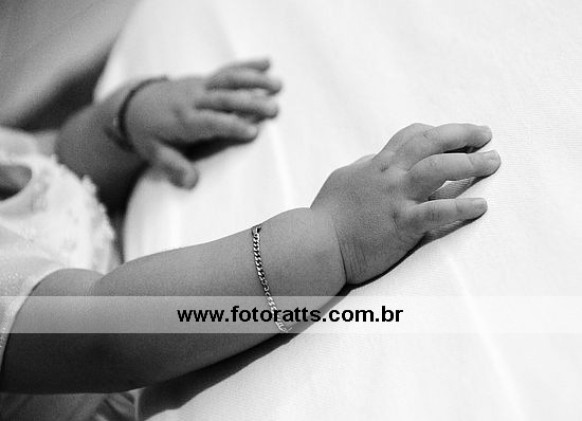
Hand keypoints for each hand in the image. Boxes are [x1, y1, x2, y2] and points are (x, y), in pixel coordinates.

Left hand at [125, 59, 281, 187]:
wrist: (135, 105)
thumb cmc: (149, 135)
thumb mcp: (155, 154)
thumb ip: (173, 167)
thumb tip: (190, 183)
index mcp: (183, 121)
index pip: (209, 122)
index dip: (230, 126)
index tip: (253, 132)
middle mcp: (193, 100)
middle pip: (224, 99)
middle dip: (250, 102)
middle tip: (274, 109)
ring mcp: (200, 87)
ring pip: (228, 80)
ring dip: (254, 80)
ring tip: (278, 85)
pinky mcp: (206, 80)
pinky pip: (228, 71)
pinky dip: (247, 65)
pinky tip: (269, 63)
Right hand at [311, 123, 500, 284]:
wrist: (316, 243)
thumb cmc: (326, 216)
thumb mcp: (342, 180)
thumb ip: (362, 168)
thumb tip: (373, 159)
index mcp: (377, 165)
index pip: (412, 136)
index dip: (438, 131)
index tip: (456, 136)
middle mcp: (390, 176)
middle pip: (431, 142)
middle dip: (462, 134)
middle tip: (485, 134)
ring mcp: (397, 198)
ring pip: (439, 169)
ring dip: (471, 163)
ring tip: (493, 162)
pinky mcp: (402, 224)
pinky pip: (438, 211)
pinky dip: (462, 207)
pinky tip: (481, 206)